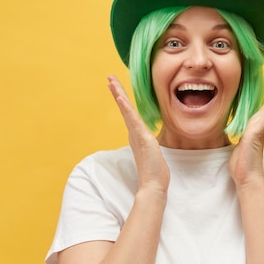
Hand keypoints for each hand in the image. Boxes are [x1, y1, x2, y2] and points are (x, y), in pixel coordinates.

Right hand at [107, 75, 169, 193]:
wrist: (153, 186)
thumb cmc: (154, 172)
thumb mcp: (152, 153)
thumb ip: (148, 146)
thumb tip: (148, 143)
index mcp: (136, 135)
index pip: (128, 113)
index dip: (122, 99)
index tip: (116, 87)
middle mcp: (134, 133)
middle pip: (124, 108)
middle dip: (117, 92)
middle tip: (109, 77)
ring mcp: (137, 135)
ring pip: (126, 111)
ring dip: (119, 95)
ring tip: (112, 82)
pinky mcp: (142, 138)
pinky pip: (132, 120)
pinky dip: (126, 108)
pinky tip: (121, 98)